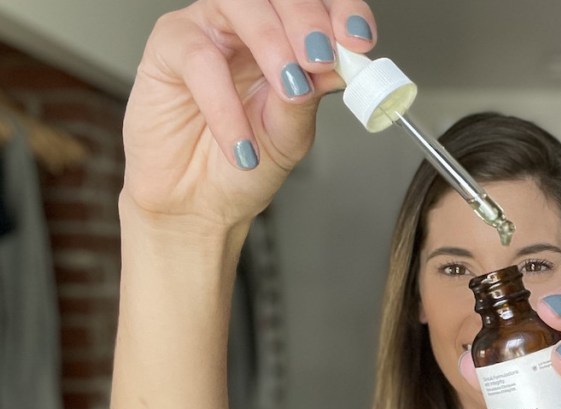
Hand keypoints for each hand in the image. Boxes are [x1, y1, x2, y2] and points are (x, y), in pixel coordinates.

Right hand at [121, 0, 375, 226]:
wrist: (199, 203)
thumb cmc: (245, 164)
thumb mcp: (292, 133)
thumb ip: (312, 94)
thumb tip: (343, 65)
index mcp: (290, 36)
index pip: (322, 4)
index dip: (344, 12)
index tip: (359, 42)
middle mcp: (250, 24)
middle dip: (307, 21)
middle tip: (320, 58)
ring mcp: (209, 29)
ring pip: (240, 4)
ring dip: (271, 42)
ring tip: (289, 88)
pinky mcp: (169, 47)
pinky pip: (198, 57)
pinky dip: (224, 101)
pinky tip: (242, 141)